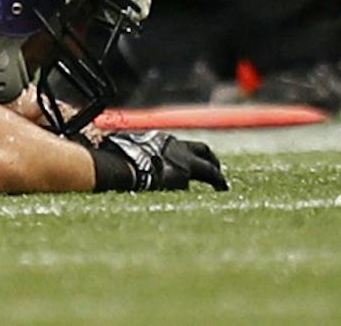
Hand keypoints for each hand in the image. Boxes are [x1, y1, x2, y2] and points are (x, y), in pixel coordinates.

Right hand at [94, 130, 228, 191]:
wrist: (124, 163)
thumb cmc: (119, 154)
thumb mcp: (129, 147)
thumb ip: (136, 149)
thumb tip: (117, 149)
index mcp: (166, 141)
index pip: (189, 146)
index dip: (197, 155)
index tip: (200, 161)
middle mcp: (179, 148)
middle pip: (206, 153)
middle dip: (215, 163)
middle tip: (219, 174)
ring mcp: (183, 162)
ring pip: (209, 171)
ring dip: (217, 180)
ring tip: (222, 188)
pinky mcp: (184, 178)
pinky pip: (193, 186)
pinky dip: (196, 190)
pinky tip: (199, 199)